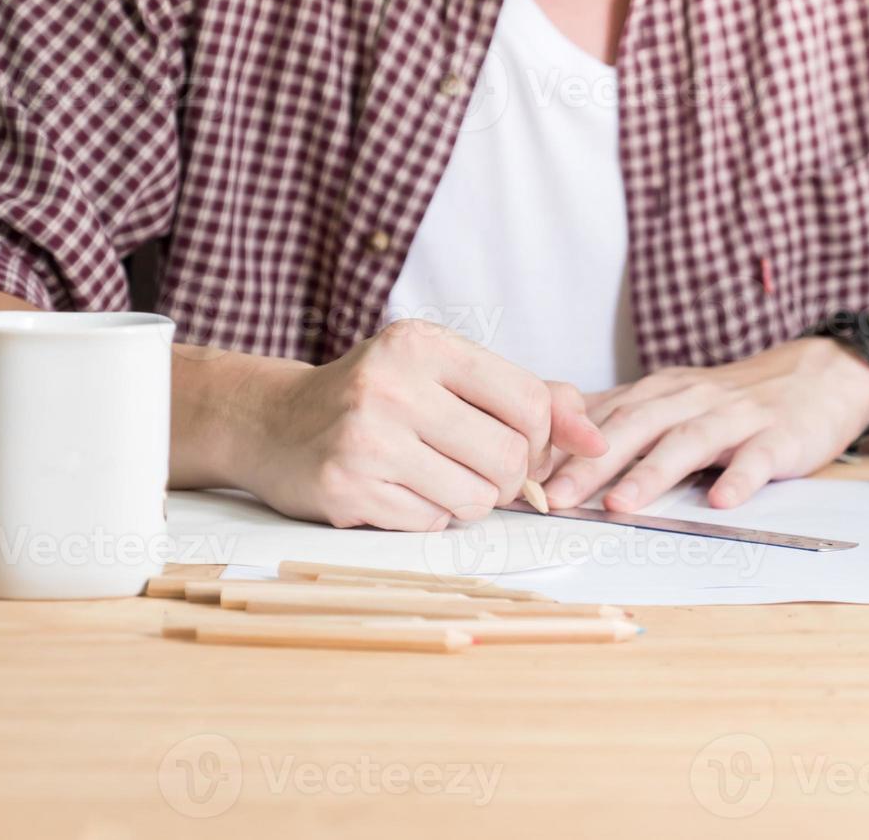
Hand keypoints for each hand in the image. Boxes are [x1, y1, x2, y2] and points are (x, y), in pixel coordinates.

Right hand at [221, 320, 607, 530]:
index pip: (530, 401)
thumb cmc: (374, 397)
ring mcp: (366, 439)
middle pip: (508, 458)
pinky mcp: (347, 489)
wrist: (273, 422)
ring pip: (475, 498)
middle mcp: (392, 385)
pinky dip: (427, 515)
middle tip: (481, 471)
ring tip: (434, 477)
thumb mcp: (443, 373)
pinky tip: (397, 490)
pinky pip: (431, 523)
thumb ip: (524, 394)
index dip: (545, 437)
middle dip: (509, 478)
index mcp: (423, 345)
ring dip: (468, 499)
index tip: (527, 446)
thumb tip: (596, 436)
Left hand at [542, 338, 868, 512]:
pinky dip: (739, 479)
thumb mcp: (672, 401)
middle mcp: (689, 399)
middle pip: (633, 428)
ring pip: (688, 442)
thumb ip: (622, 420)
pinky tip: (721, 502)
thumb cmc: (732, 401)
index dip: (561, 446)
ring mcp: (735, 417)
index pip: (600, 417)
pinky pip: (757, 459)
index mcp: (658, 393)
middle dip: (590, 464)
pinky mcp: (779, 436)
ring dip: (652, 473)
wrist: (819, 375)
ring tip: (621, 505)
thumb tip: (554, 448)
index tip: (522, 474)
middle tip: (554, 497)